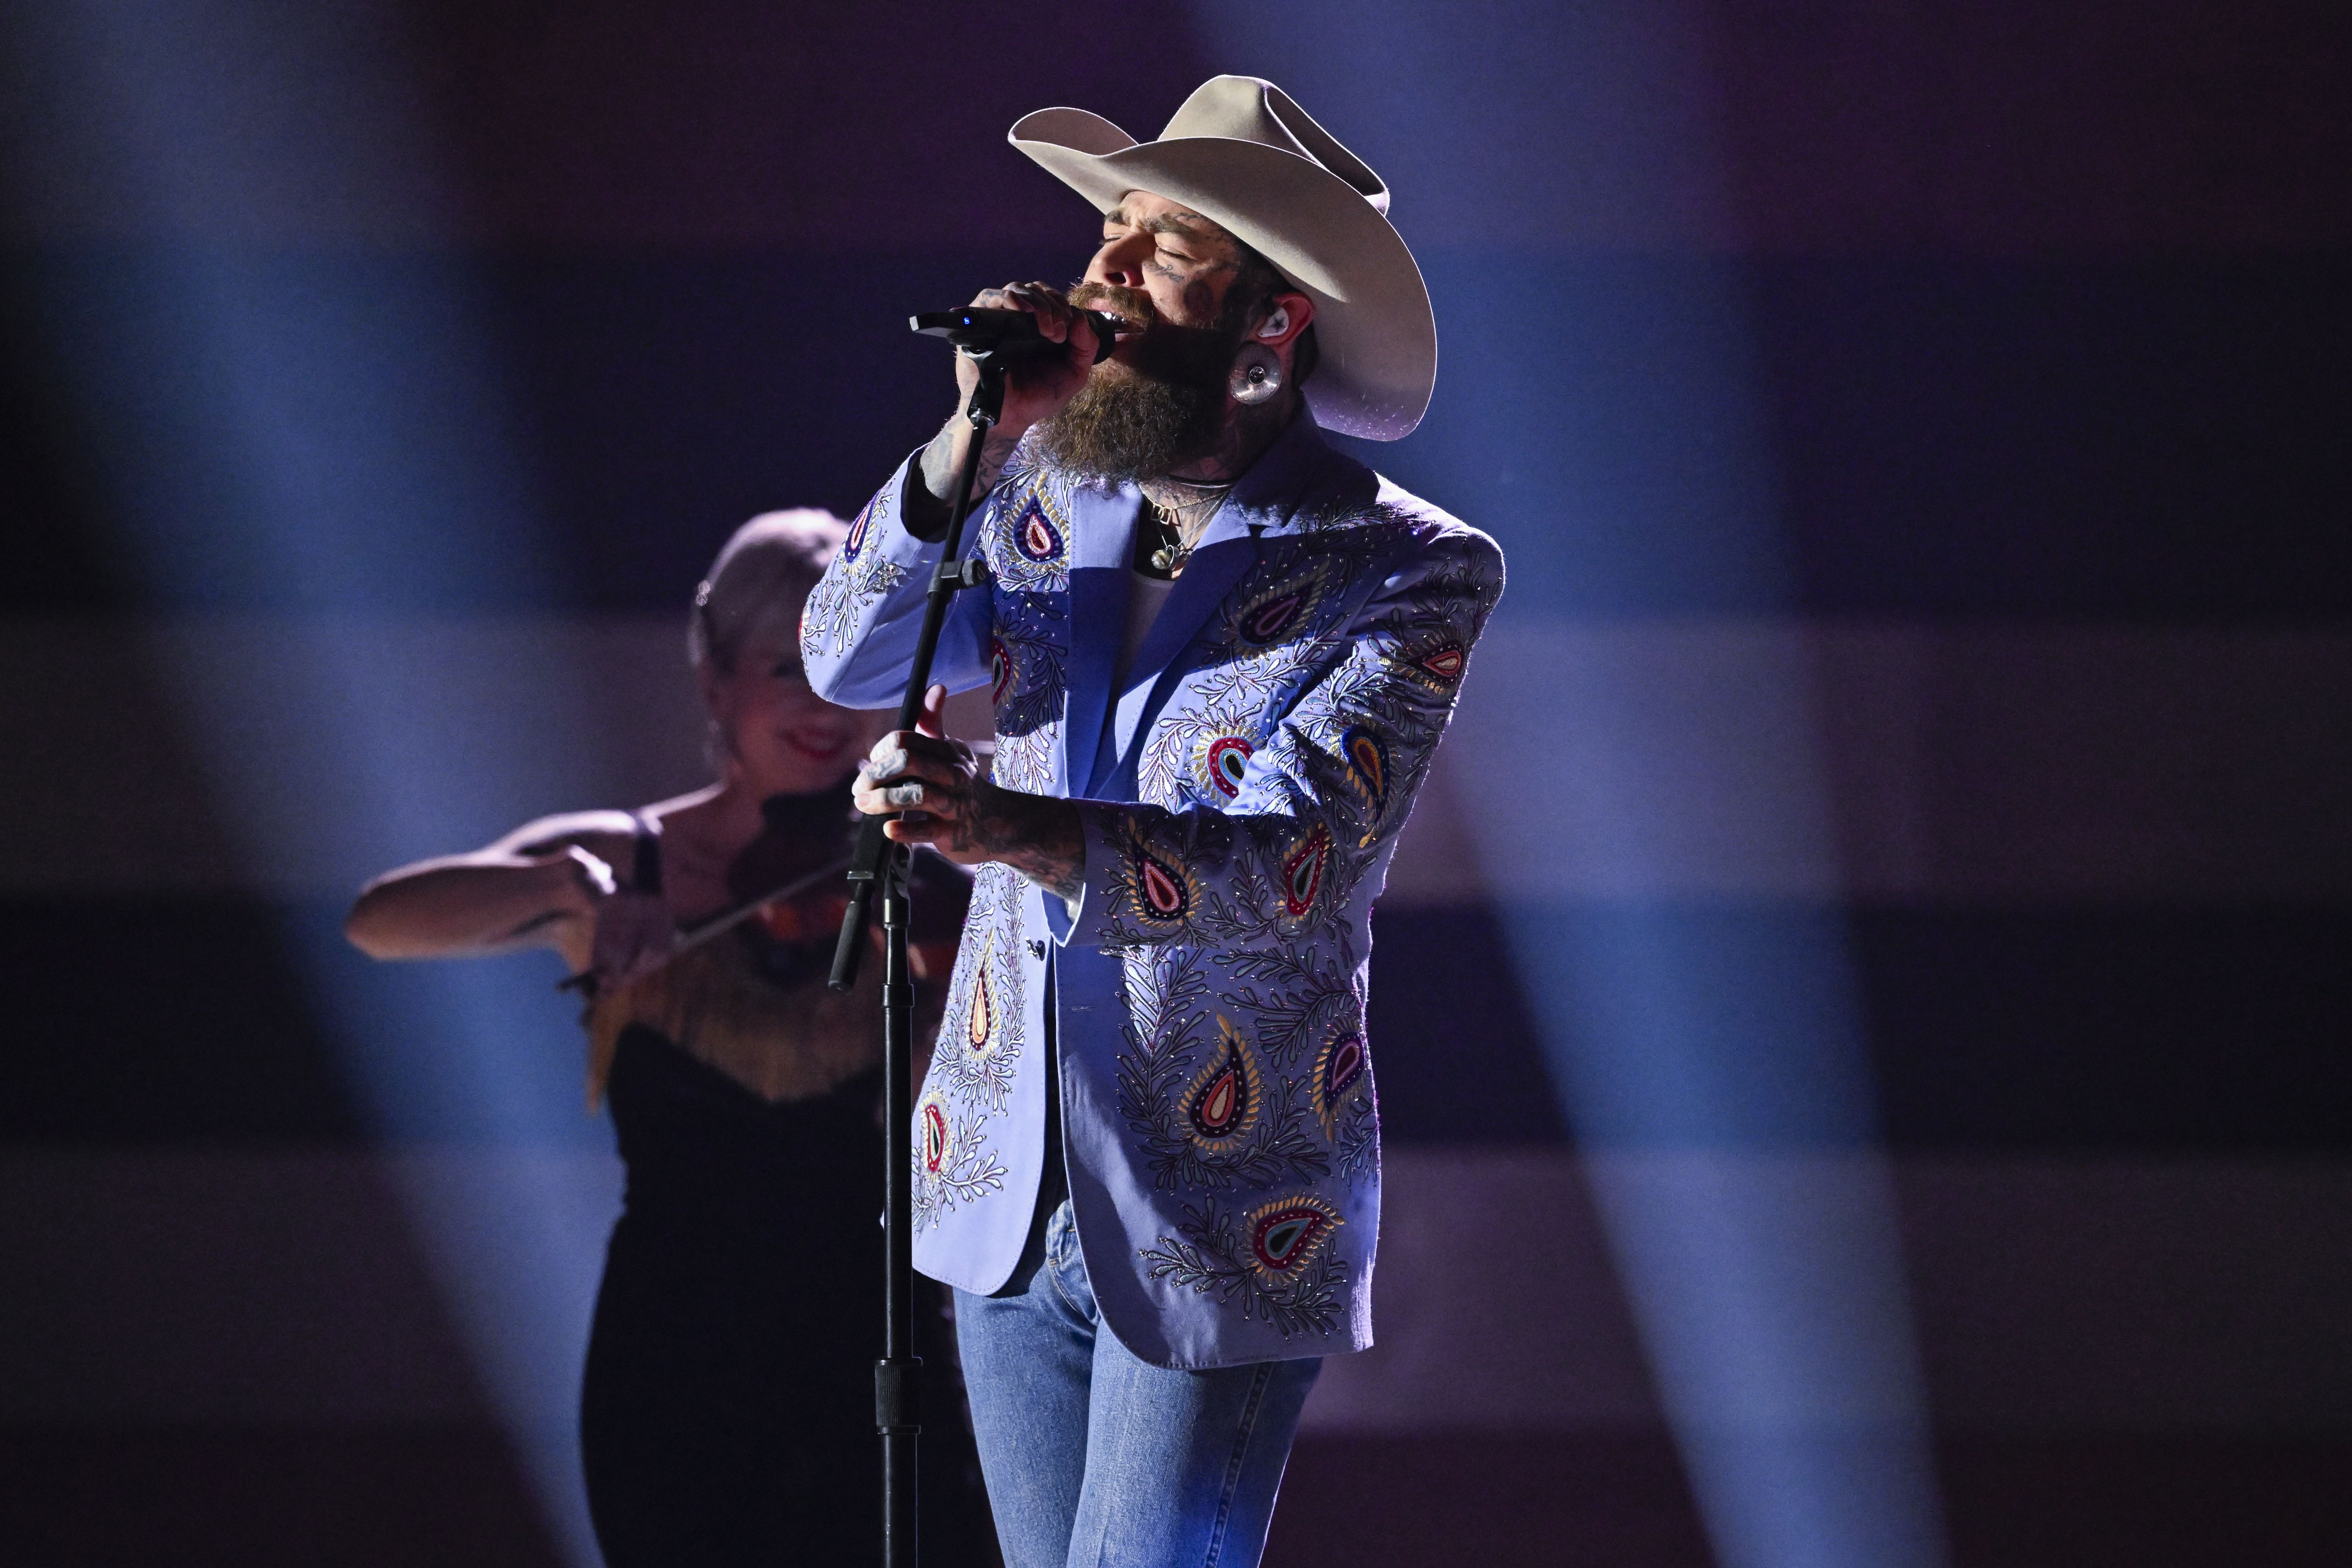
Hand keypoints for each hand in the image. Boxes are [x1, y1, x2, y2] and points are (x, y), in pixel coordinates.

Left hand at [853, 685, 1084, 900]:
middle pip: (909, 761)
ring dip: (883, 800)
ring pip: (917, 795)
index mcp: (948, 751)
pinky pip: (925, 831)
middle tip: (859, 788)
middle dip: (876, 774)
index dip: (881, 750)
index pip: (906, 739)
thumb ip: (934, 721)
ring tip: (864, 805)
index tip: (873, 763)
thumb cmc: (961, 784)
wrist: (997, 824)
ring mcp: (954, 804)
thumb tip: (936, 687)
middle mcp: (953, 774)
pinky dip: (904, 830)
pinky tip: (888, 829)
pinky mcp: (953, 834)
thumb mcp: (950, 751)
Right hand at [952, 281, 1107, 434]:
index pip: (1051, 297)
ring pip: (1015, 289)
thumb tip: (1081, 317)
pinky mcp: (979, 325)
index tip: (1069, 325)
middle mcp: (1019, 320)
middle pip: (1035, 290)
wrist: (1011, 418)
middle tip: (1057, 331)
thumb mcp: (1074, 373)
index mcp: (1041, 326)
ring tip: (1045, 325)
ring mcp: (999, 320)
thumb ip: (1086, 347)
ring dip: (1034, 301)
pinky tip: (1020, 309)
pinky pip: (988, 297)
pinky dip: (1006, 297)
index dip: (1062, 304)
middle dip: (1051, 305)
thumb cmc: (1039, 396)